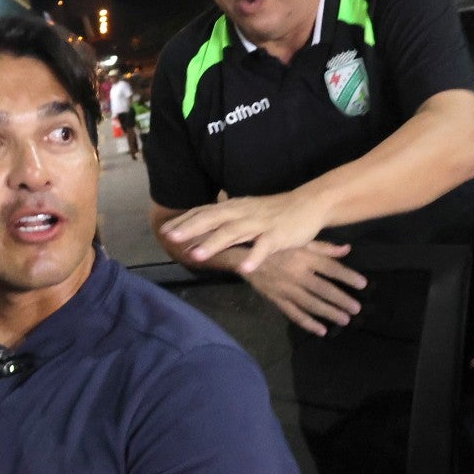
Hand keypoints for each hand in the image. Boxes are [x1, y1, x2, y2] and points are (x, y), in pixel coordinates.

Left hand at [159, 190, 331, 275]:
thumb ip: (224, 221)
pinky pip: (264, 247)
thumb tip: (200, 228)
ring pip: (234, 233)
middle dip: (191, 229)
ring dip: (214, 243)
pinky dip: (254, 257)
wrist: (308, 205)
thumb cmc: (274, 212)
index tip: (164, 231)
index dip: (184, 221)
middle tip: (171, 239)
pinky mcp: (277, 235)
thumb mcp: (245, 213)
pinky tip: (244, 269)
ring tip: (197, 256)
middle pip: (212, 219)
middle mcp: (243, 213)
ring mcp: (260, 224)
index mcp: (234, 207)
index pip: (204, 212)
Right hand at [242, 242, 367, 336]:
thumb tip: (347, 250)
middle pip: (323, 289)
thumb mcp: (299, 241)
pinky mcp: (277, 299)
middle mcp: (297, 273)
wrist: (245, 256)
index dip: (347, 276)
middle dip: (341, 300)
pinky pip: (293, 313)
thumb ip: (324, 248)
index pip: (330, 268)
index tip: (363, 284)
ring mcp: (286, 288)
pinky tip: (321, 330)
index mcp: (304, 256)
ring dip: (329, 312)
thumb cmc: (276, 246)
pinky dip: (307, 322)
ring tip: (344, 320)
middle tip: (356, 309)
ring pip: (311, 303)